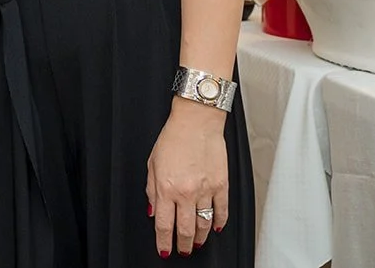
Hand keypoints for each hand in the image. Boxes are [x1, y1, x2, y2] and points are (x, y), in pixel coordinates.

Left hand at [147, 100, 229, 257]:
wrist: (196, 123)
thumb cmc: (173, 139)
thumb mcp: (152, 163)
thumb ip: (152, 190)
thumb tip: (153, 211)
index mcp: (166, 187)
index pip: (164, 224)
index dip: (164, 241)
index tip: (164, 249)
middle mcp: (186, 192)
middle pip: (186, 230)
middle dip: (183, 245)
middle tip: (183, 250)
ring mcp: (206, 190)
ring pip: (205, 225)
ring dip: (201, 238)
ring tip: (197, 243)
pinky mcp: (222, 185)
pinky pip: (222, 211)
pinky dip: (219, 223)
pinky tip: (216, 228)